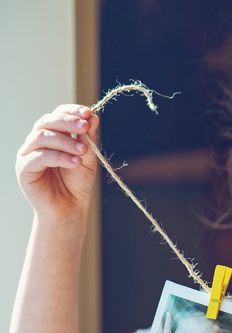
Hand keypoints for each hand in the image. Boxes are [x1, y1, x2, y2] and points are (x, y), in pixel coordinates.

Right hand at [16, 105, 98, 223]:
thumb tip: (93, 116)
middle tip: (85, 126)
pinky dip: (59, 157)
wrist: (71, 208)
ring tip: (83, 151)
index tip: (88, 113)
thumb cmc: (78, 183)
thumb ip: (89, 138)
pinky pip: (38, 157)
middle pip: (47, 121)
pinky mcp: (24, 169)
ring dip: (65, 141)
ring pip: (42, 137)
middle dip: (67, 122)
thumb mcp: (88, 157)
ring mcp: (28, 154)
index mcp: (53, 135)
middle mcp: (37, 142)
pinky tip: (75, 162)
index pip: (57, 114)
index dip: (71, 111)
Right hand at [146, 312, 178, 332]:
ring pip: (161, 327)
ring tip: (162, 312)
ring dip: (162, 319)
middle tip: (158, 315)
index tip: (157, 325)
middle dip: (158, 322)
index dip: (157, 330)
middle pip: (157, 330)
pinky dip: (167, 320)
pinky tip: (168, 314)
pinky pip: (167, 328)